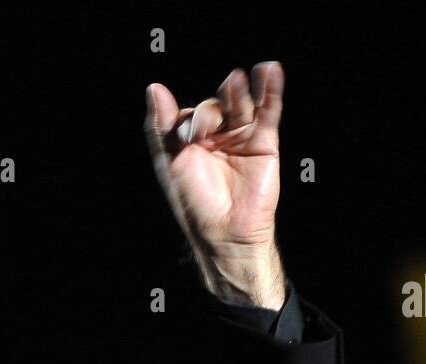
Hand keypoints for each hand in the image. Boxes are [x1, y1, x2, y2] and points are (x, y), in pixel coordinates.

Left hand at [144, 62, 286, 309]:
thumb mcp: (169, 162)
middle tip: (207, 130)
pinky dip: (271, 90)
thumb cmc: (194, 203)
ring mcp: (241, 137)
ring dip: (238, 90)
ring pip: (240, 103)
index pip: (190, 114)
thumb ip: (161, 126)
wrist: (226, 230)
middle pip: (215, 105)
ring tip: (235, 81)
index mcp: (191, 141)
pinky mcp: (265, 141)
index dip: (189, 121)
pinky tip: (271, 71)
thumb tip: (154, 88)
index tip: (188, 141)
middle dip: (211, 112)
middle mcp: (217, 136)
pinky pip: (269, 110)